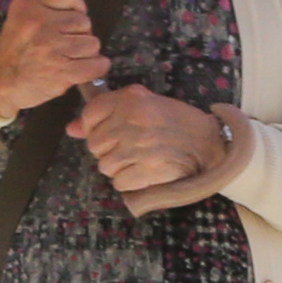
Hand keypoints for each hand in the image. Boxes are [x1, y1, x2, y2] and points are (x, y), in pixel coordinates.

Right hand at [0, 0, 102, 114]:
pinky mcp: (62, 72)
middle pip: (84, 21)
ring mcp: (51, 49)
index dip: (76, 8)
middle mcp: (40, 24)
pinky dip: (96, 68)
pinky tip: (85, 68)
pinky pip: (96, 64)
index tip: (68, 20)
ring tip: (69, 58)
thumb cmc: (14, 50)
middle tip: (63, 44)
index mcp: (29, 6)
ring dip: (86, 53)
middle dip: (79, 33)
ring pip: (92, 43)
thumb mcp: (25, 16)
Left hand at [72, 82, 229, 208]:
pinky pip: (119, 182)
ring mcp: (138, 146)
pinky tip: (143, 171)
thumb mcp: (143, 104)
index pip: (90, 114)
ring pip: (104, 166)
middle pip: (94, 144)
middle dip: (107, 149)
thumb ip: (106, 113)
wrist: (209, 142)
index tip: (109, 130)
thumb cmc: (175, 121)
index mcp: (130, 99)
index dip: (94, 126)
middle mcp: (131, 121)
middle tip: (128, 147)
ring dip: (118, 167)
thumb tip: (71, 129)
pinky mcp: (147, 169)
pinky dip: (129, 181)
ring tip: (137, 160)